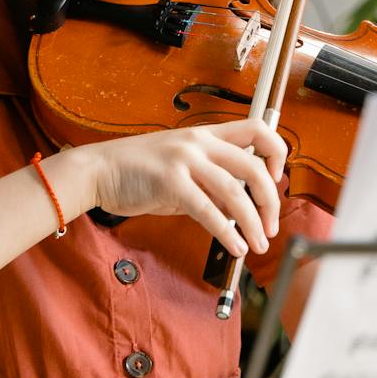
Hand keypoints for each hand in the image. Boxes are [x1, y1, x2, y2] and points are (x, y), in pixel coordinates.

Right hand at [75, 120, 286, 256]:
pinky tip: (236, 247)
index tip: (277, 180)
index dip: (276, 154)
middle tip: (271, 227)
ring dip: (253, 223)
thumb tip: (240, 208)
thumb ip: (212, 182)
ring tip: (258, 245)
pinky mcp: (170, 183)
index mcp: (206, 134)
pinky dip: (228, 232)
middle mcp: (200, 142)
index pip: (257, 130)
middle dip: (270, 201)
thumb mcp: (182, 168)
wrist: (99, 170)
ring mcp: (185, 160)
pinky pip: (209, 211)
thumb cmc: (139, 170)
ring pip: (235, 192)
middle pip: (254, 166)